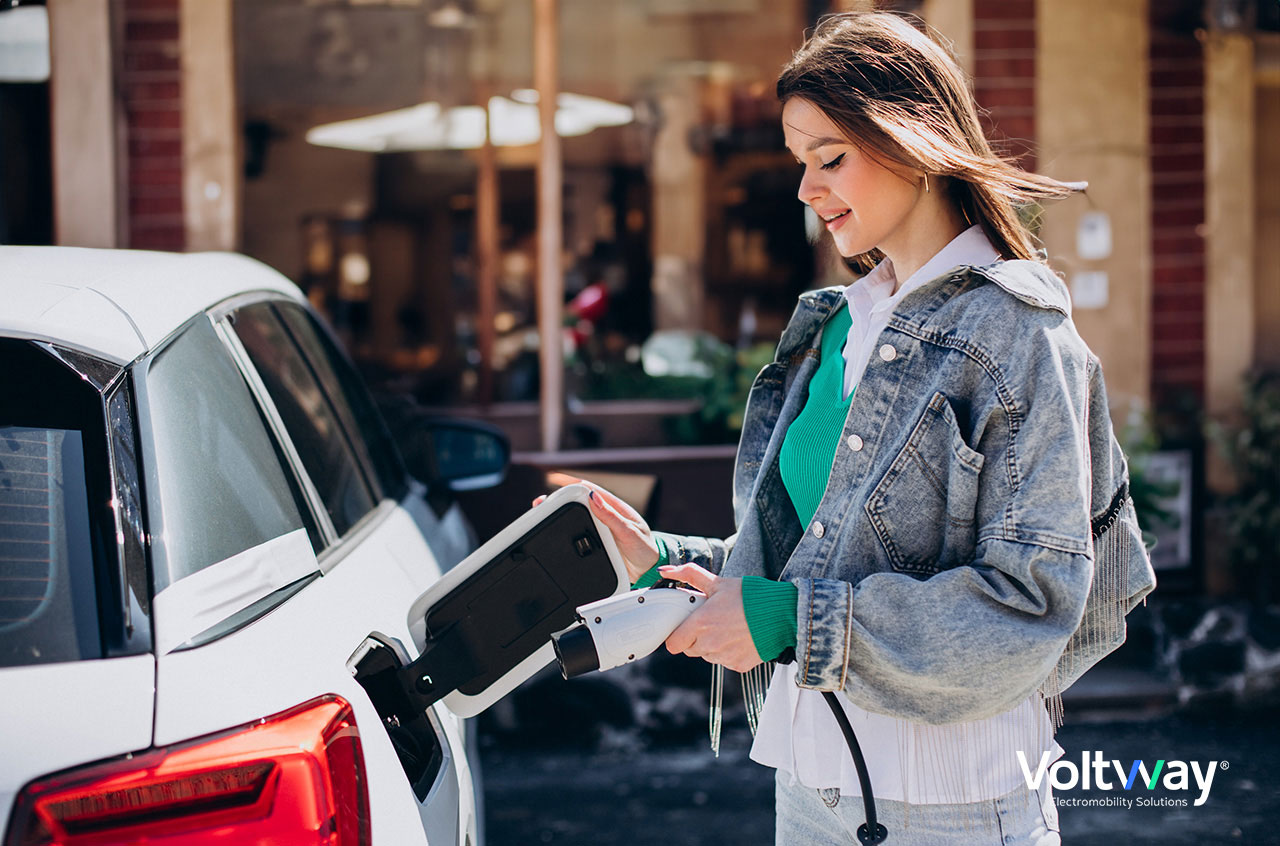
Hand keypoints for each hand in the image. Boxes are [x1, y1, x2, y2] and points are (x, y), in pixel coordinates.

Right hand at [532, 477, 658, 582]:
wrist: (650, 571)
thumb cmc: (646, 549)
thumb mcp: (630, 532)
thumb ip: (613, 517)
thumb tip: (594, 497)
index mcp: (615, 508)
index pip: (590, 490)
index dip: (571, 485)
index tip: (554, 483)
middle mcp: (605, 516)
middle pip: (578, 504)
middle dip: (558, 501)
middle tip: (540, 503)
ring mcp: (600, 530)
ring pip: (576, 519)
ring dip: (560, 516)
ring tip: (540, 515)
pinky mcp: (597, 544)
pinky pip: (579, 535)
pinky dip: (566, 532)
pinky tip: (554, 533)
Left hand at [660, 563, 761, 673]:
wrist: (782, 614)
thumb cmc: (749, 597)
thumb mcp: (718, 582)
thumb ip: (689, 575)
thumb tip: (665, 571)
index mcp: (700, 624)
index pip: (673, 644)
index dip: (677, 635)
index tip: (685, 626)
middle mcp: (709, 644)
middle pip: (690, 649)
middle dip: (695, 638)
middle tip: (710, 622)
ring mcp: (724, 657)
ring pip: (708, 656)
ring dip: (712, 645)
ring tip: (728, 627)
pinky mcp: (738, 665)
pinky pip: (725, 661)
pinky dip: (729, 652)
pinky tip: (740, 638)